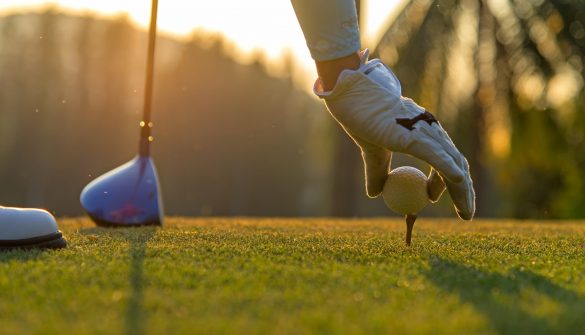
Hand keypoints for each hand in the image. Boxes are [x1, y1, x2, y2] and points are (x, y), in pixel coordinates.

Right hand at [315, 51, 474, 219]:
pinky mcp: (415, 135)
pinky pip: (437, 157)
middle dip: (464, 192)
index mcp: (423, 133)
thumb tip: (375, 194)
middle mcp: (431, 131)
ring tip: (465, 214)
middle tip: (465, 215)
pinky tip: (458, 182)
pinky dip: (449, 171)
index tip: (432, 199)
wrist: (352, 95)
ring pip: (452, 165)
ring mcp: (425, 132)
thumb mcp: (372, 151)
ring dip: (462, 191)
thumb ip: (377, 171)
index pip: (446, 160)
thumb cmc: (361, 117)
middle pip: (457, 164)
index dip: (445, 183)